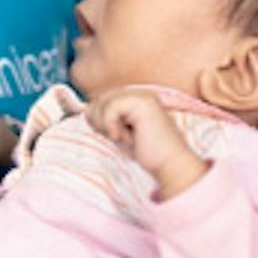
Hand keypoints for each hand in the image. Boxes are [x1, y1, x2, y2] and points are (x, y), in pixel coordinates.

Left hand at [85, 89, 205, 196]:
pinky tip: (126, 137)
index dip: (98, 119)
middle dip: (100, 122)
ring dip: (107, 125)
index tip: (114, 136)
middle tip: (118, 138)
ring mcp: (143, 95)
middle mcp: (140, 93)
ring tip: (125, 137)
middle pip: (100, 99)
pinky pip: (111, 108)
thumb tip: (86, 110)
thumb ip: (105, 119)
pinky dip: (112, 126)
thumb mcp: (120, 132)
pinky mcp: (143, 102)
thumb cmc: (148, 152)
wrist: (171, 164)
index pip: (102, 100)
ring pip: (103, 102)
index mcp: (136, 98)